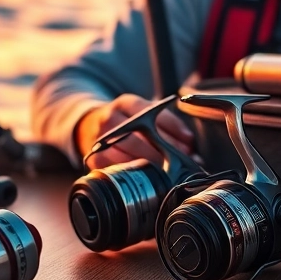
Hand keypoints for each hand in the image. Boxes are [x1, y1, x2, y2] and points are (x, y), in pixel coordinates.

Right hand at [76, 94, 195, 169]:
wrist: (91, 125)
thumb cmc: (127, 121)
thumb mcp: (144, 112)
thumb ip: (167, 123)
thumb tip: (189, 142)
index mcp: (125, 103)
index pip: (151, 113)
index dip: (172, 128)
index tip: (189, 142)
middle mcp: (110, 118)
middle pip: (139, 136)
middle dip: (164, 150)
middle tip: (181, 160)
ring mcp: (100, 139)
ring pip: (129, 155)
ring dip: (153, 165)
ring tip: (170, 171)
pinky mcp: (94, 158)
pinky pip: (117, 168)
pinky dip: (135, 174)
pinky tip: (148, 177)